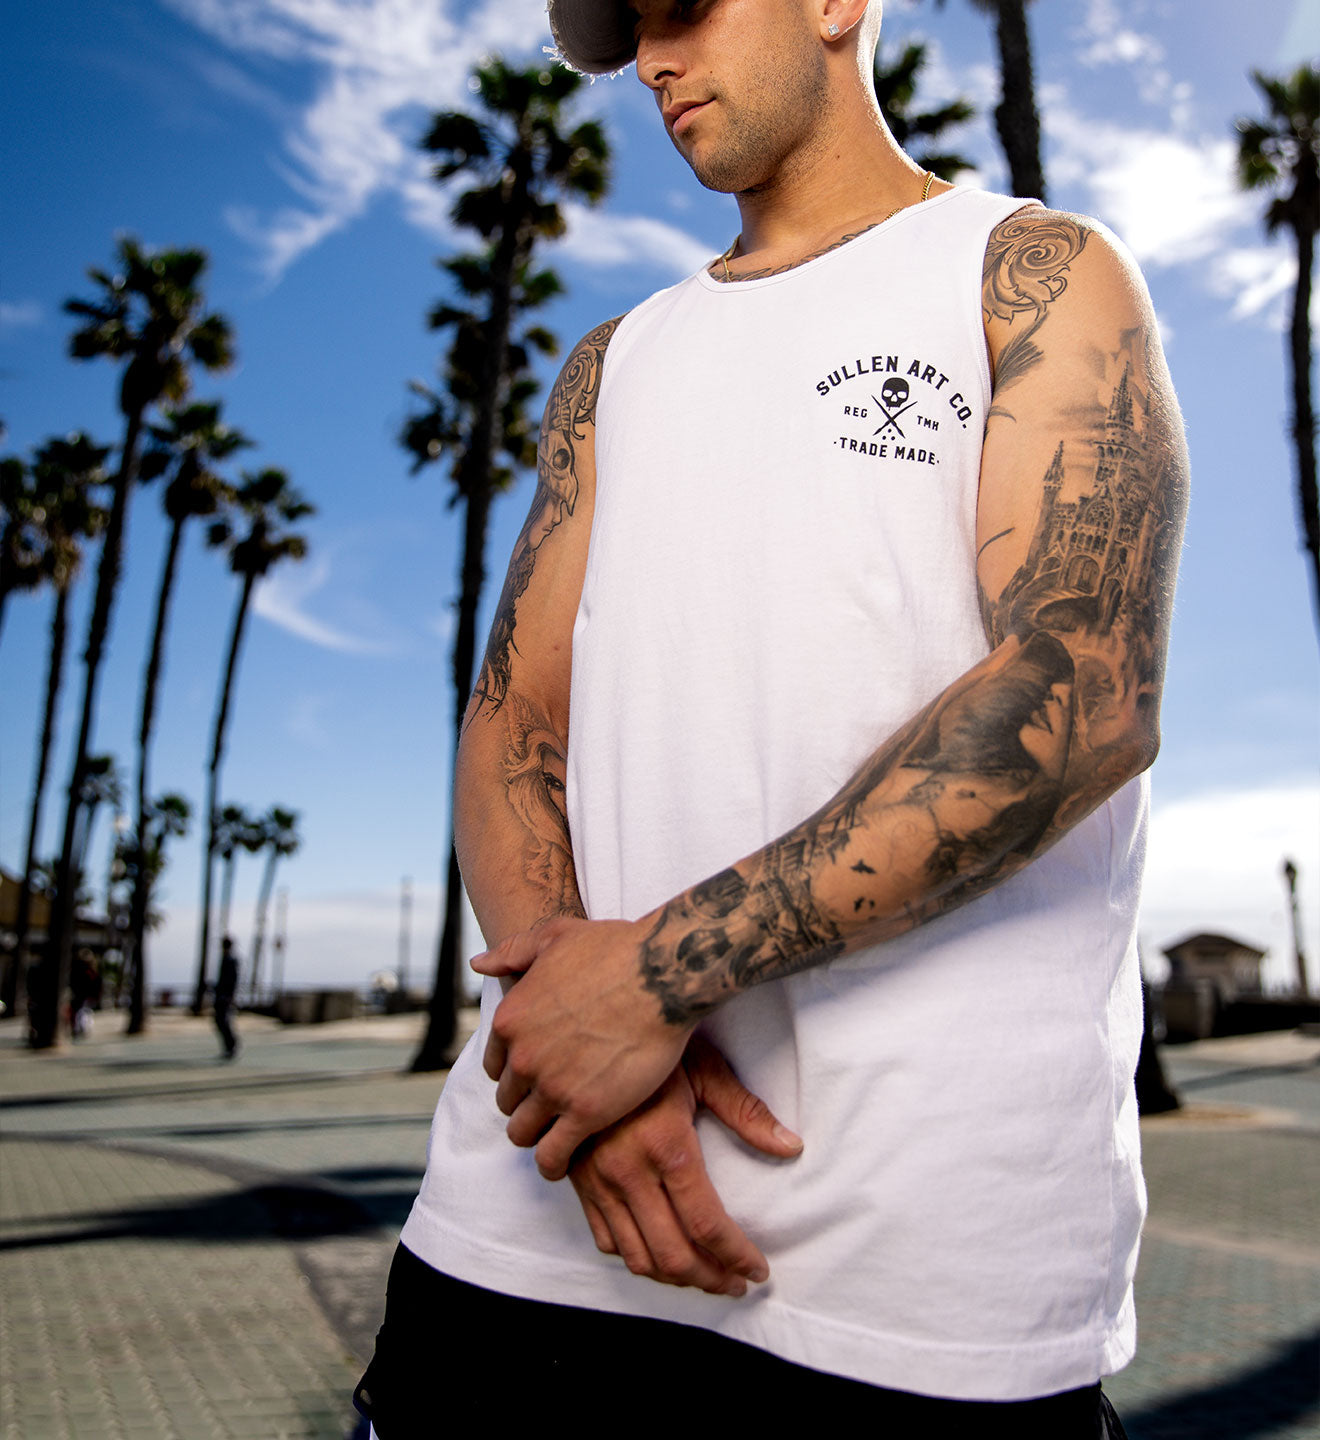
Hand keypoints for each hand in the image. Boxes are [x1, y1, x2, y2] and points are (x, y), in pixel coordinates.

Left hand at [473, 915, 691, 1179]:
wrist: (661, 975)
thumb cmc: (614, 949)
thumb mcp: (554, 937)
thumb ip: (512, 952)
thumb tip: (478, 964)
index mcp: (511, 1020)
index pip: (496, 1065)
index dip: (516, 1072)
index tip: (536, 1077)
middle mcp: (523, 1058)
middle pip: (508, 1100)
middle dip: (526, 1103)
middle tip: (552, 1105)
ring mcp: (553, 1088)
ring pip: (523, 1132)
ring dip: (535, 1135)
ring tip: (555, 1136)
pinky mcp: (586, 1114)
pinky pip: (553, 1155)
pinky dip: (554, 1164)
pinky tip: (564, 1164)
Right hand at [571, 1034, 802, 1295]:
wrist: (587, 1030)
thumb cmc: (654, 1044)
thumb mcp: (705, 1069)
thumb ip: (747, 1112)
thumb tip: (791, 1147)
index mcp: (665, 1145)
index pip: (706, 1224)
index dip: (737, 1256)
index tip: (758, 1269)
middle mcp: (627, 1170)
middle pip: (672, 1254)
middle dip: (711, 1279)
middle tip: (737, 1282)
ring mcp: (597, 1179)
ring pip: (637, 1256)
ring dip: (675, 1278)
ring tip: (704, 1275)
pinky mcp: (578, 1180)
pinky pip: (605, 1239)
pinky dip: (636, 1258)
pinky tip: (660, 1252)